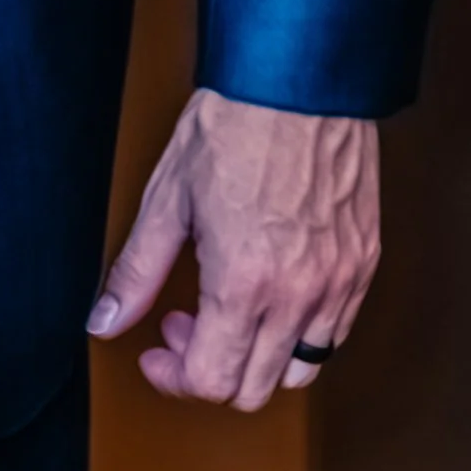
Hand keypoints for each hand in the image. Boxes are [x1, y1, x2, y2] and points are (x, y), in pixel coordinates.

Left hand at [88, 86, 378, 407]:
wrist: (297, 80)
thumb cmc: (234, 125)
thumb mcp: (168, 197)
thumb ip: (137, 271)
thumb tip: (106, 320)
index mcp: (244, 282)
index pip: (212, 381)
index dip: (174, 377)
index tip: (159, 349)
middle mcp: (299, 295)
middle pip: (255, 389)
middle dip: (210, 369)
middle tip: (185, 322)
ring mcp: (339, 283)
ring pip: (301, 371)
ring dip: (258, 358)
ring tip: (230, 307)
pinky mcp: (364, 265)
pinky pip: (335, 334)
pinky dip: (300, 333)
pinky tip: (271, 292)